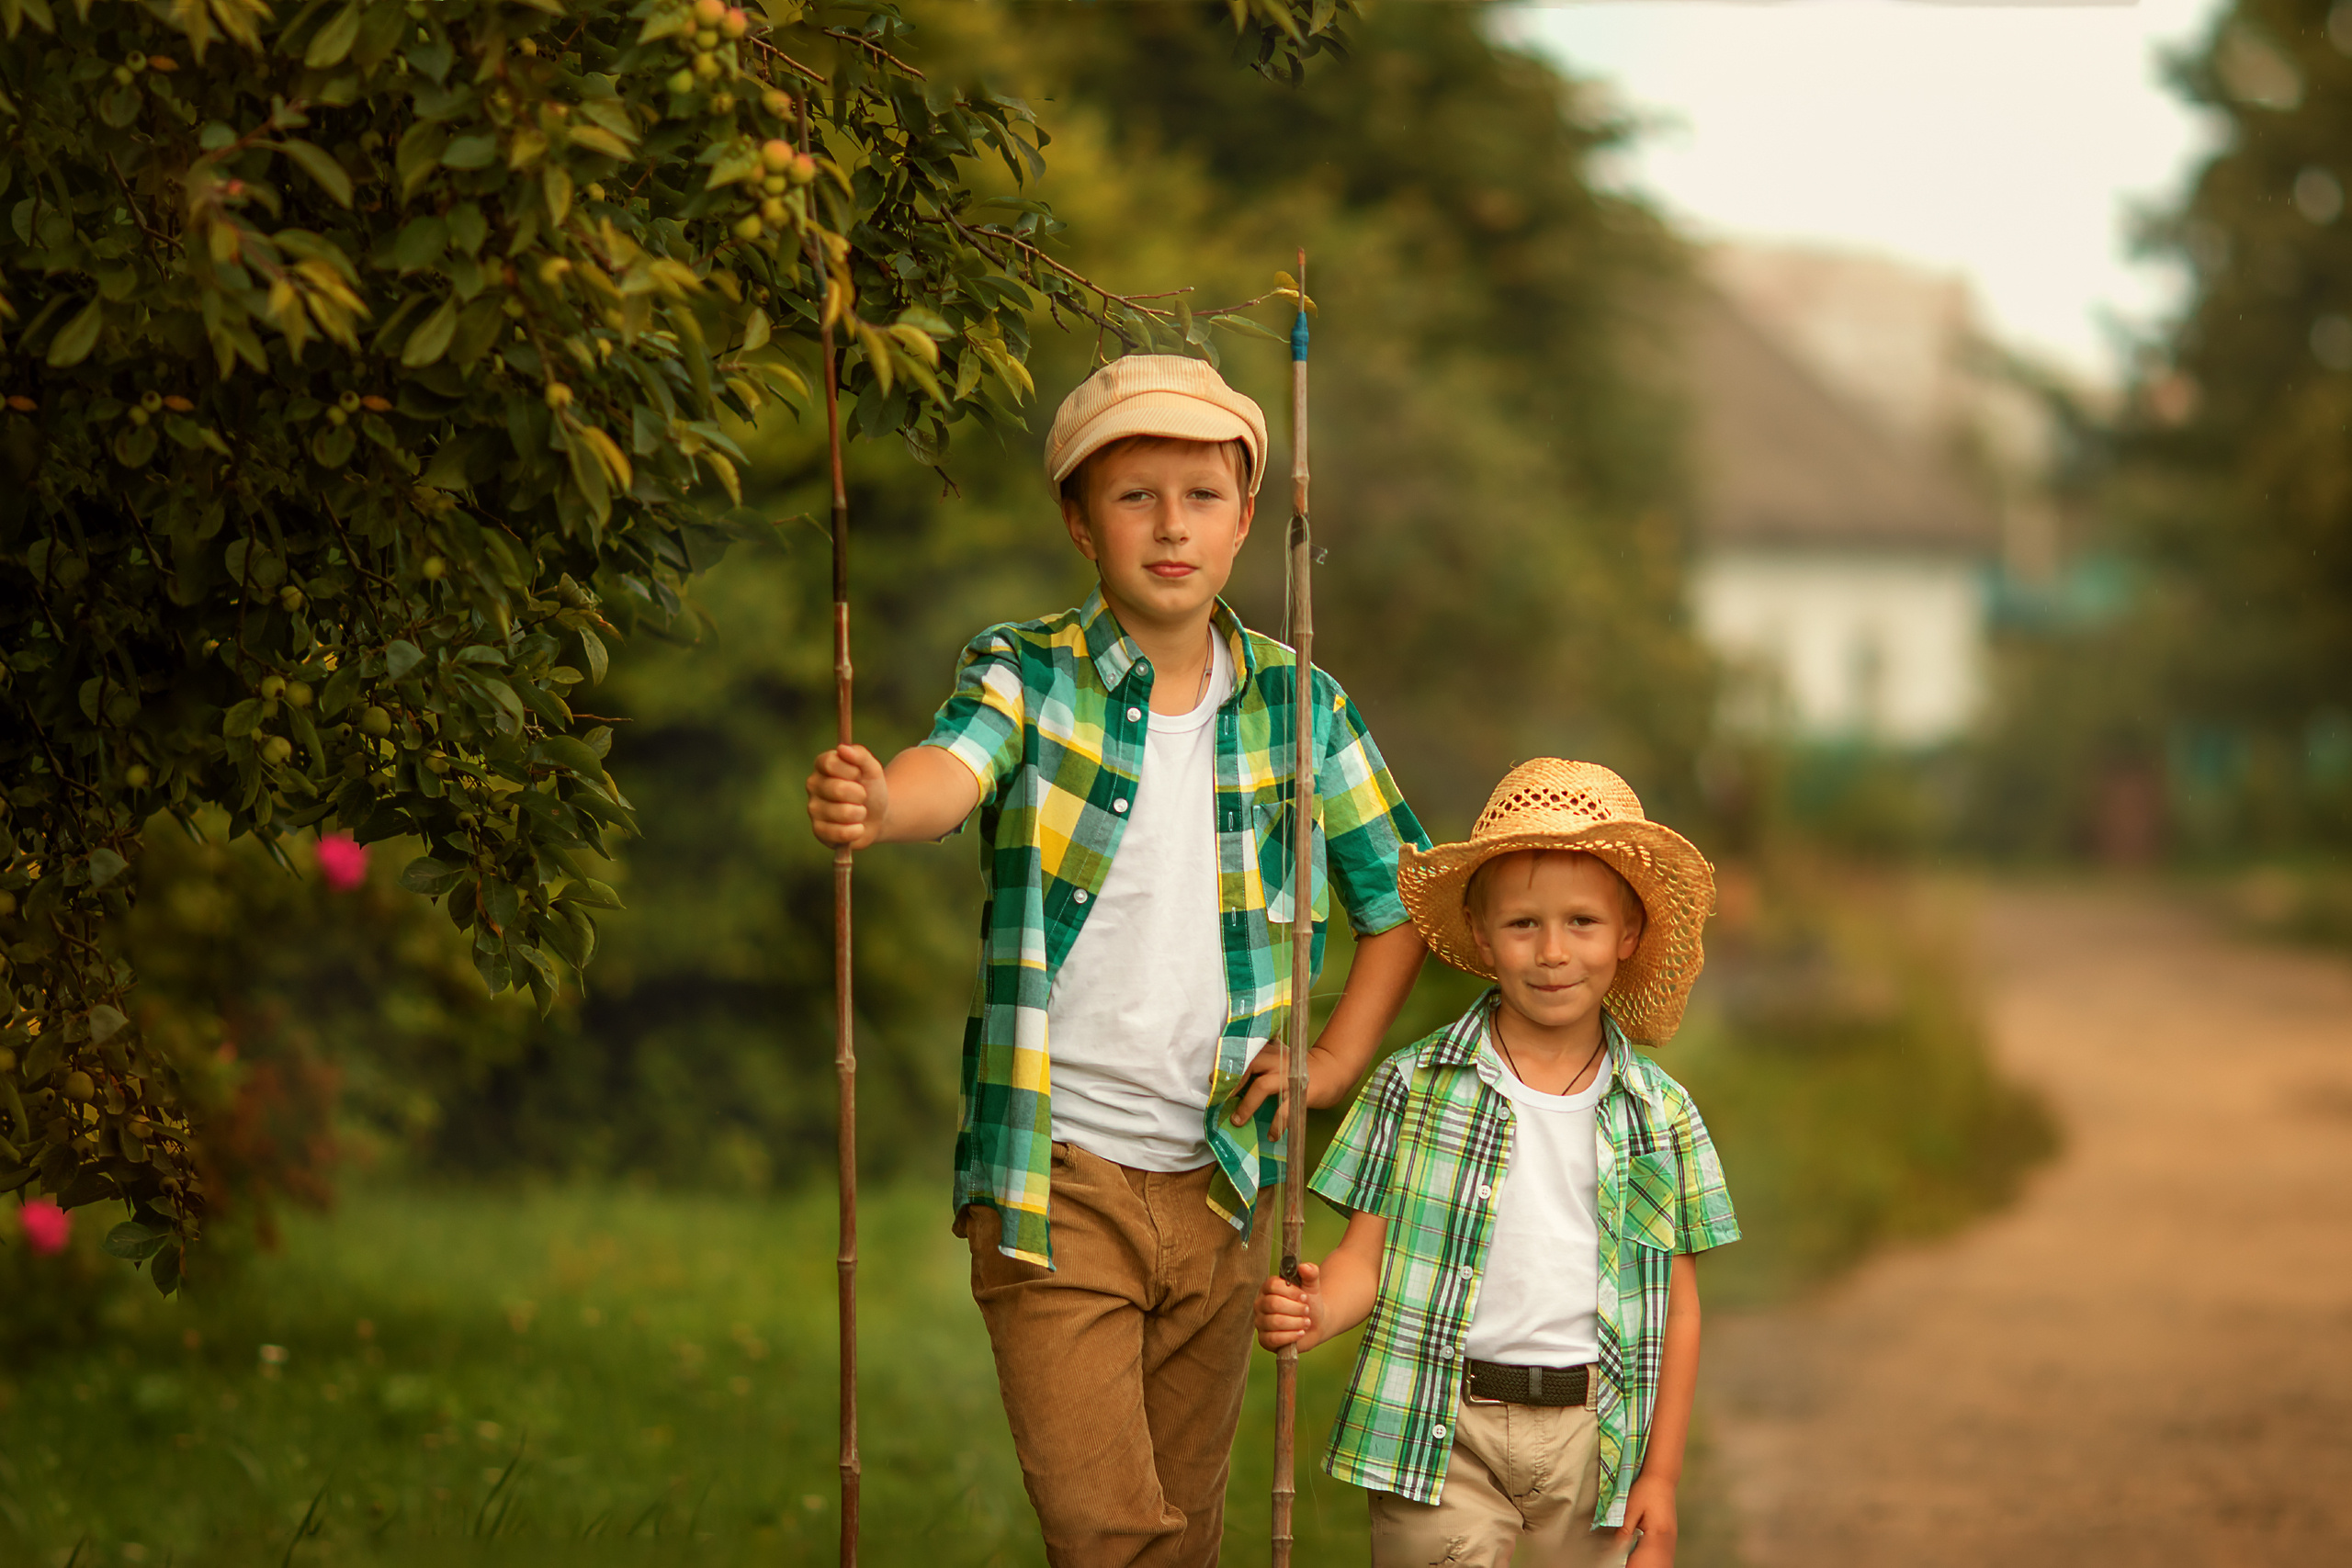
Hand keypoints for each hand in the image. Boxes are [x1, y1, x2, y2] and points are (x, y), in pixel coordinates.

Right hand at [806, 743, 886, 848]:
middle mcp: (813, 785)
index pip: (830, 763)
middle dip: (860, 794)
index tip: (859, 775)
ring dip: (860, 813)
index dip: (851, 771)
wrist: (877, 817)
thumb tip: (843, 749)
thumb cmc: (871, 789)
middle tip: (862, 796)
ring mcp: (813, 809)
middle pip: (837, 789)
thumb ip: (860, 755)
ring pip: (842, 812)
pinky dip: (856, 831)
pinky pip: (840, 833)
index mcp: (822, 765)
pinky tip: (856, 827)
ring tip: (860, 812)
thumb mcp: (872, 769)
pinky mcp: (819, 831)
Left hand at [1230, 1041, 1347, 1132]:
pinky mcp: (1302, 1093)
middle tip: (1220, 1099)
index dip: (1228, 1065)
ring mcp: (1290, 1076)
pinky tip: (1272, 1134)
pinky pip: (1285, 1110)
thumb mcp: (1279, 1057)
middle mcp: (1279, 1060)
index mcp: (1271, 1051)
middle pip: (1250, 1064)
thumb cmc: (1299, 1068)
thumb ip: (1260, 1061)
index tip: (1213, 1079)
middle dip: (1232, 1082)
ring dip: (1247, 1106)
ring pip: (1262, 1086)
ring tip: (1238, 1122)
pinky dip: (1277, 1124)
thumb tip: (1231, 1079)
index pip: (1245, 1054)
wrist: (1332, 1070)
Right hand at [1254, 1261, 1324, 1351]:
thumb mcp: (1312, 1287)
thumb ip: (1311, 1273)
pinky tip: (1300, 1333)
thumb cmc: (1309, 1303)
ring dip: (1296, 1323)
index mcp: (1268, 1288)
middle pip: (1273, 1304)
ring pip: (1274, 1322)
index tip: (1305, 1297)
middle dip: (1295, 1309)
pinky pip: (1273, 1338)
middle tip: (1307, 1310)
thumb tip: (1304, 1266)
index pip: (1272, 1285)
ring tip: (1306, 1322)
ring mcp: (1260, 1322)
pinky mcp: (1264, 1340)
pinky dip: (1290, 1336)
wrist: (1314, 1325)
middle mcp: (1260, 1304)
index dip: (1291, 1292)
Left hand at [1617, 1474, 1677, 1565]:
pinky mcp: (1670, 1541)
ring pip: (1662, 1564)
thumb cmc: (1645, 1491)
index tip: (1619, 1564)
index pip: (1644, 1561)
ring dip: (1646, 1565)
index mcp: (1658, 1535)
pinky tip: (1642, 1562)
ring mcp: (1671, 1542)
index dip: (1632, 1566)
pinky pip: (1664, 1560)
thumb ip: (1624, 1531)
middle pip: (1655, 1566)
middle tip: (1624, 1564)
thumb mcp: (1630, 1508)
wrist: (1661, 1480)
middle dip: (1639, 1567)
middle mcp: (1669, 1542)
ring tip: (1632, 1563)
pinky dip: (1653, 1563)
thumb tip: (1615, 1550)